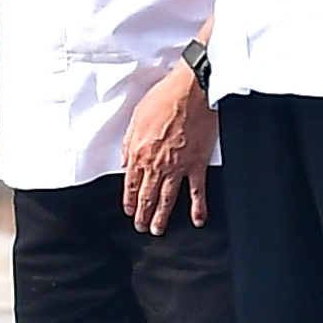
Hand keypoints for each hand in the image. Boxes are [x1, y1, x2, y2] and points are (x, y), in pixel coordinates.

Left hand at [120, 56, 214, 231]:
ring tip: (158, 230)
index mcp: (139, 152)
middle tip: (141, 227)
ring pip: (167, 199)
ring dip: (161, 217)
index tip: (129, 211)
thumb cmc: (164, 99)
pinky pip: (197, 191)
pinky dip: (198, 208)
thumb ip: (128, 143)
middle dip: (142, 215)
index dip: (128, 201)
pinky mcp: (197, 164)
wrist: (190, 91)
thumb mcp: (136, 117)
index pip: (130, 184)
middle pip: (147, 196)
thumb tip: (124, 162)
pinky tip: (197, 220)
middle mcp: (156, 164)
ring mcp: (178, 167)